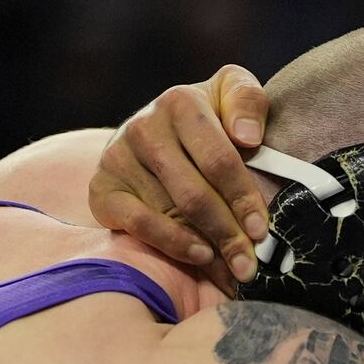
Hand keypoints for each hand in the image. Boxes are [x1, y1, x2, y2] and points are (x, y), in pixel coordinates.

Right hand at [89, 65, 270, 293]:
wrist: (155, 129)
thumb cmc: (209, 118)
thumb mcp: (231, 95)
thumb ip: (248, 101)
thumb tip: (248, 136)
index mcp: (180, 102)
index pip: (219, 159)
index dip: (243, 197)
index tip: (262, 228)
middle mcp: (144, 127)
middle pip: (195, 193)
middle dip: (229, 232)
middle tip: (251, 264)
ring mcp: (118, 158)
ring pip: (171, 212)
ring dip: (209, 246)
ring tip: (234, 269)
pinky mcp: (102, 187)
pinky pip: (139, 223)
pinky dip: (172, 244)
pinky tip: (201, 256)